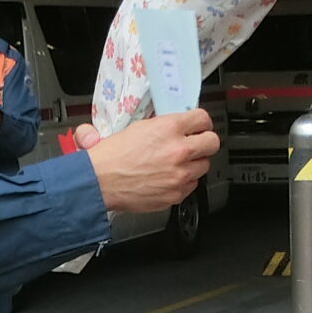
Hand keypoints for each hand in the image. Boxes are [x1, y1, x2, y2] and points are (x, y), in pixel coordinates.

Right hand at [85, 108, 218, 212]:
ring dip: (193, 164)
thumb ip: (163, 125)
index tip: (198, 126)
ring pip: (203, 166)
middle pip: (212, 143)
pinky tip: (168, 177)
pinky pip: (191, 185)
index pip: (202, 119)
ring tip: (176, 164)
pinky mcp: (176, 193)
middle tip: (195, 144)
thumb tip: (176, 125)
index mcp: (168, 128)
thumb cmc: (111, 157)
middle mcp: (178, 150)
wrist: (99, 182)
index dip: (201, 122)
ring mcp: (179, 174)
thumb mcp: (137, 128)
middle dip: (204, 142)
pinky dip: (183, 182)